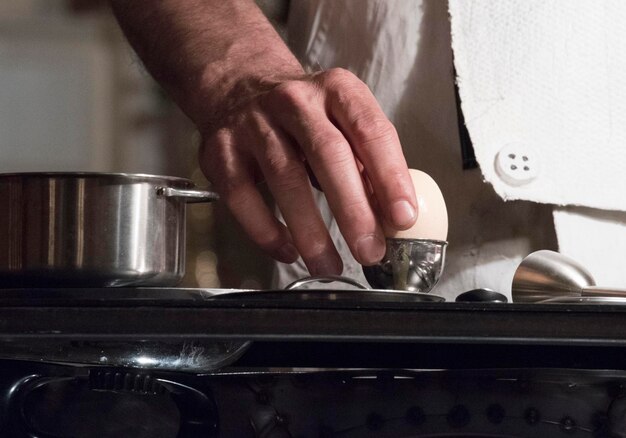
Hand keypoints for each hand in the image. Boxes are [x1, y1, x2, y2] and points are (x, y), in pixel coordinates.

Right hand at [199, 68, 416, 275]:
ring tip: (329, 265)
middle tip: (369, 250)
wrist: (239, 88)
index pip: (371, 130)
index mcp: (336, 90)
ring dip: (310, 230)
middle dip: (352, 208)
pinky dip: (266, 231)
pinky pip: (243, 197)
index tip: (402, 217)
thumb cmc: (303, 117)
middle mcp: (294, 101)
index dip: (390, 176)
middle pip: (327, 153)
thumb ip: (364, 164)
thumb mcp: (341, 122)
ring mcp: (252, 124)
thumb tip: (388, 218)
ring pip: (284, 178)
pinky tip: (287, 251)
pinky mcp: (221, 152)